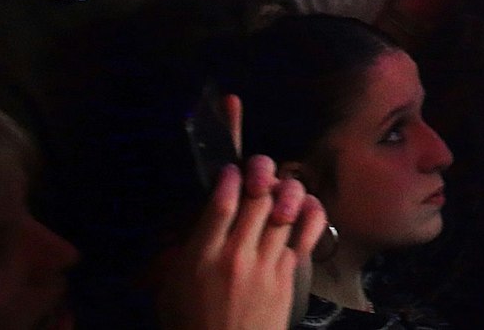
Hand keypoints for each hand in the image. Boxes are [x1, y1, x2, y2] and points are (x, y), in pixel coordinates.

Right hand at [157, 154, 325, 329]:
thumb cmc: (192, 324)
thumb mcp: (172, 289)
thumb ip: (185, 251)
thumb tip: (197, 219)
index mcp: (202, 258)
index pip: (220, 204)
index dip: (229, 177)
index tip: (231, 170)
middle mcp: (236, 256)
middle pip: (257, 198)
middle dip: (261, 172)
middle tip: (259, 170)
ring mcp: (266, 264)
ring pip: (285, 208)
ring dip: (286, 188)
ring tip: (280, 185)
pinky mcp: (289, 274)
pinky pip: (307, 232)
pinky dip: (311, 211)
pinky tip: (307, 204)